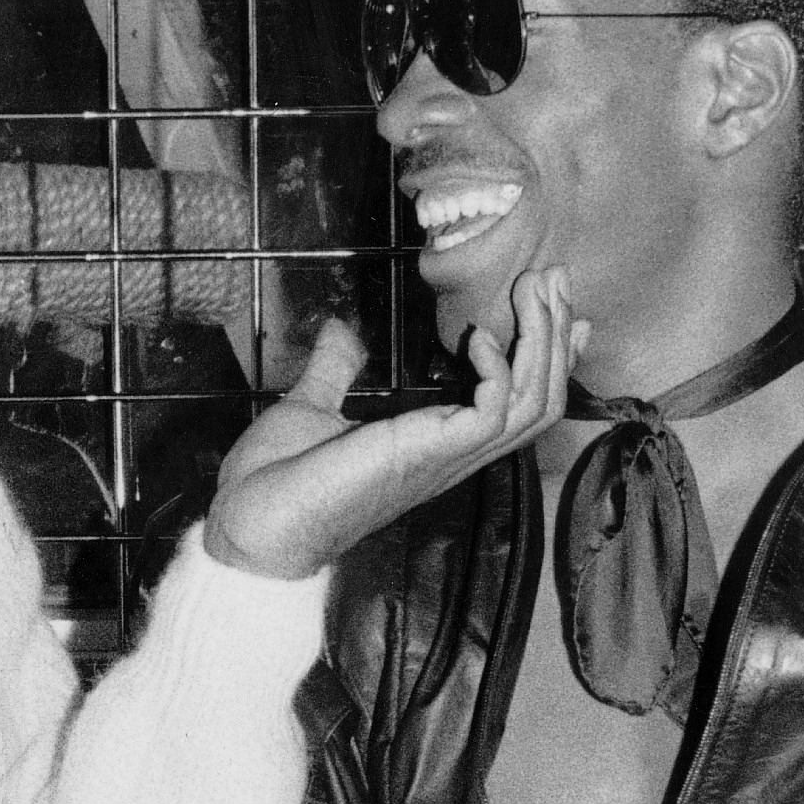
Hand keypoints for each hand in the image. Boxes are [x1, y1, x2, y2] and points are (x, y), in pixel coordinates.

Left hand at [203, 268, 586, 580]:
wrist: (248, 526)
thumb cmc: (275, 483)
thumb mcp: (311, 407)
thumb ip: (334, 369)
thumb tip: (341, 331)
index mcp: (433, 444)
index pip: (517, 405)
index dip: (547, 355)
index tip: (555, 305)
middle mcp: (451, 454)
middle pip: (539, 401)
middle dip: (555, 334)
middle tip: (553, 278)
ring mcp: (443, 457)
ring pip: (531, 406)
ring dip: (542, 342)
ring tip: (536, 290)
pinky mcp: (427, 455)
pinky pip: (492, 413)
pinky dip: (497, 369)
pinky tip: (478, 336)